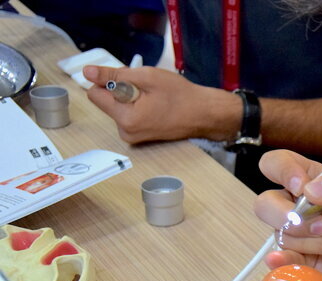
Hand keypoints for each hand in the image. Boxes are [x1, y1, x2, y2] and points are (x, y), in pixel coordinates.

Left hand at [83, 65, 239, 142]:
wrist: (205, 114)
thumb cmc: (181, 95)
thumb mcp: (147, 77)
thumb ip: (115, 74)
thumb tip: (88, 72)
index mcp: (126, 118)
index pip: (94, 94)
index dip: (108, 80)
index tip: (129, 78)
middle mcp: (125, 132)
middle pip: (106, 102)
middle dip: (121, 89)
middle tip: (146, 88)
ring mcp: (132, 137)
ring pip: (117, 107)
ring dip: (130, 97)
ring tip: (154, 98)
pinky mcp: (139, 137)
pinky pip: (127, 115)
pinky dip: (137, 106)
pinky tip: (155, 105)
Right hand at [255, 149, 321, 280]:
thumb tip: (310, 189)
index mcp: (315, 182)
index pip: (278, 165)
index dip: (283, 172)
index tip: (302, 188)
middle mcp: (299, 207)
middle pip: (266, 203)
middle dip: (289, 215)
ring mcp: (297, 237)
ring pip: (283, 234)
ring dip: (318, 242)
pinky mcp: (299, 262)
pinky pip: (280, 261)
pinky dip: (285, 262)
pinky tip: (303, 262)